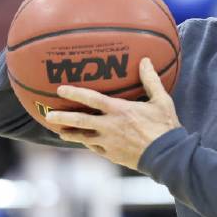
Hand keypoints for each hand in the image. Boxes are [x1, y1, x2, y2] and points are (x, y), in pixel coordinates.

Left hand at [45, 58, 180, 169]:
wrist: (167, 156)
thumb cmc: (165, 126)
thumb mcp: (161, 100)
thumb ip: (150, 80)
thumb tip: (145, 60)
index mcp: (120, 111)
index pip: (92, 99)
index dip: (75, 93)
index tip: (60, 90)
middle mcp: (110, 127)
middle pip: (80, 121)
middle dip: (62, 118)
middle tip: (48, 115)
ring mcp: (110, 143)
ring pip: (83, 138)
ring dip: (70, 134)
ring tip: (59, 132)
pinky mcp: (113, 156)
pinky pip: (95, 149)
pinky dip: (88, 144)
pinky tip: (85, 142)